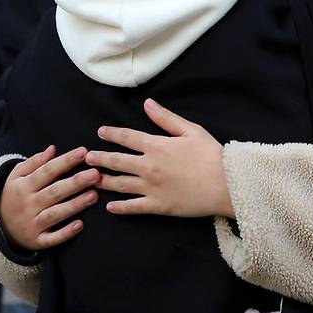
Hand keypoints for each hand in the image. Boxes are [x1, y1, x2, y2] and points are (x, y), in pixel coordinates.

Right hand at [0, 146, 99, 250]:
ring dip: (75, 205)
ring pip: (55, 214)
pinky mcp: (37, 240)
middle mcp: (28, 205)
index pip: (47, 171)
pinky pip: (52, 238)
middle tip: (95, 174)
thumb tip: (52, 148)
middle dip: (75, 183)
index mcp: (24, 186)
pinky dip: (65, 233)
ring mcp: (32, 224)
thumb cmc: (14, 196)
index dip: (65, 161)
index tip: (83, 152)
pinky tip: (80, 225)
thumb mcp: (16, 177)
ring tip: (94, 195)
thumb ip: (34, 162)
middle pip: (54, 192)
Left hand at [86, 99, 233, 217]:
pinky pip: (133, 207)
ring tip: (91, 179)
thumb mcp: (191, 130)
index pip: (127, 137)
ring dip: (103, 181)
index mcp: (157, 146)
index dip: (112, 134)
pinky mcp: (158, 206)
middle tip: (87, 158)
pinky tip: (109, 207)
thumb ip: (166, 118)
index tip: (100, 132)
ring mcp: (151, 188)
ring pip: (120, 184)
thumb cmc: (212, 155)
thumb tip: (148, 104)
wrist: (226, 184)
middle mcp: (148, 166)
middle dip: (100, 158)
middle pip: (117, 161)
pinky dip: (119, 208)